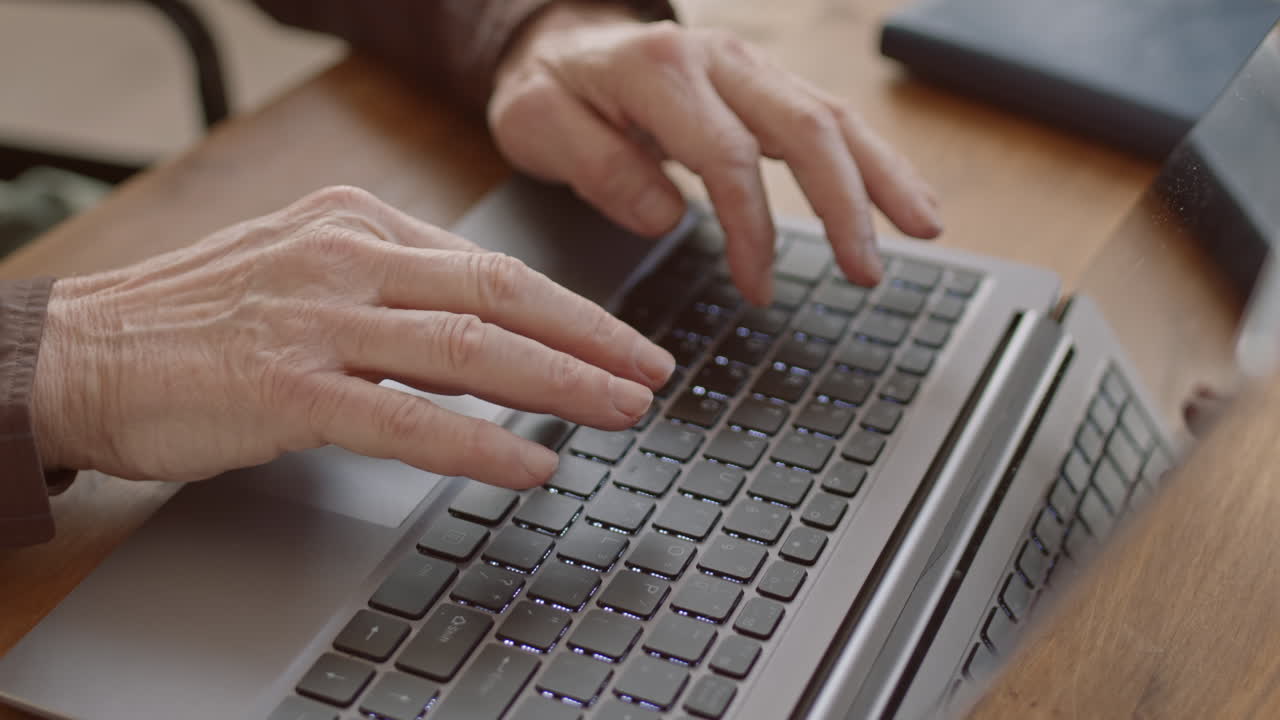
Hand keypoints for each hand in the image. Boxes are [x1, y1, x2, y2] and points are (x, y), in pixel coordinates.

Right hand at [33, 186, 673, 486]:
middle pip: (501, 295)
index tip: (621, 341)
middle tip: (652, 373)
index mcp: (359, 223)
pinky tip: (531, 465)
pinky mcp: (289, 386)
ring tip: (622, 411)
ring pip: (471, 348)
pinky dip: (481, 443)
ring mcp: (320, 318)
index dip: (570, 309)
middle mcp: (349, 258)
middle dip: (590, 339)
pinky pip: (408, 418)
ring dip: (559, 383)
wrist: (86, 352)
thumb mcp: (306, 272)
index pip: (492, 266)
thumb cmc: (200, 320)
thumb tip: (483, 337)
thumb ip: (393, 295)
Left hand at [488, 2, 942, 305]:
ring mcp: (747, 66)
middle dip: (846, 203)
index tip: (758, 289)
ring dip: (882, 174)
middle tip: (868, 272)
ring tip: (925, 227)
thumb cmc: (551, 91)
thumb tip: (668, 217)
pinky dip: (871, 158)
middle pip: (804, 126)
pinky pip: (827, 116)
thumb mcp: (540, 127)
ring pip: (831, 115)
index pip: (727, 156)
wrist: (560, 43)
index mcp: (659, 71)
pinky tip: (902, 195)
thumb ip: (598, 169)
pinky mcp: (763, 84)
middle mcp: (717, 58)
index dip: (751, 229)